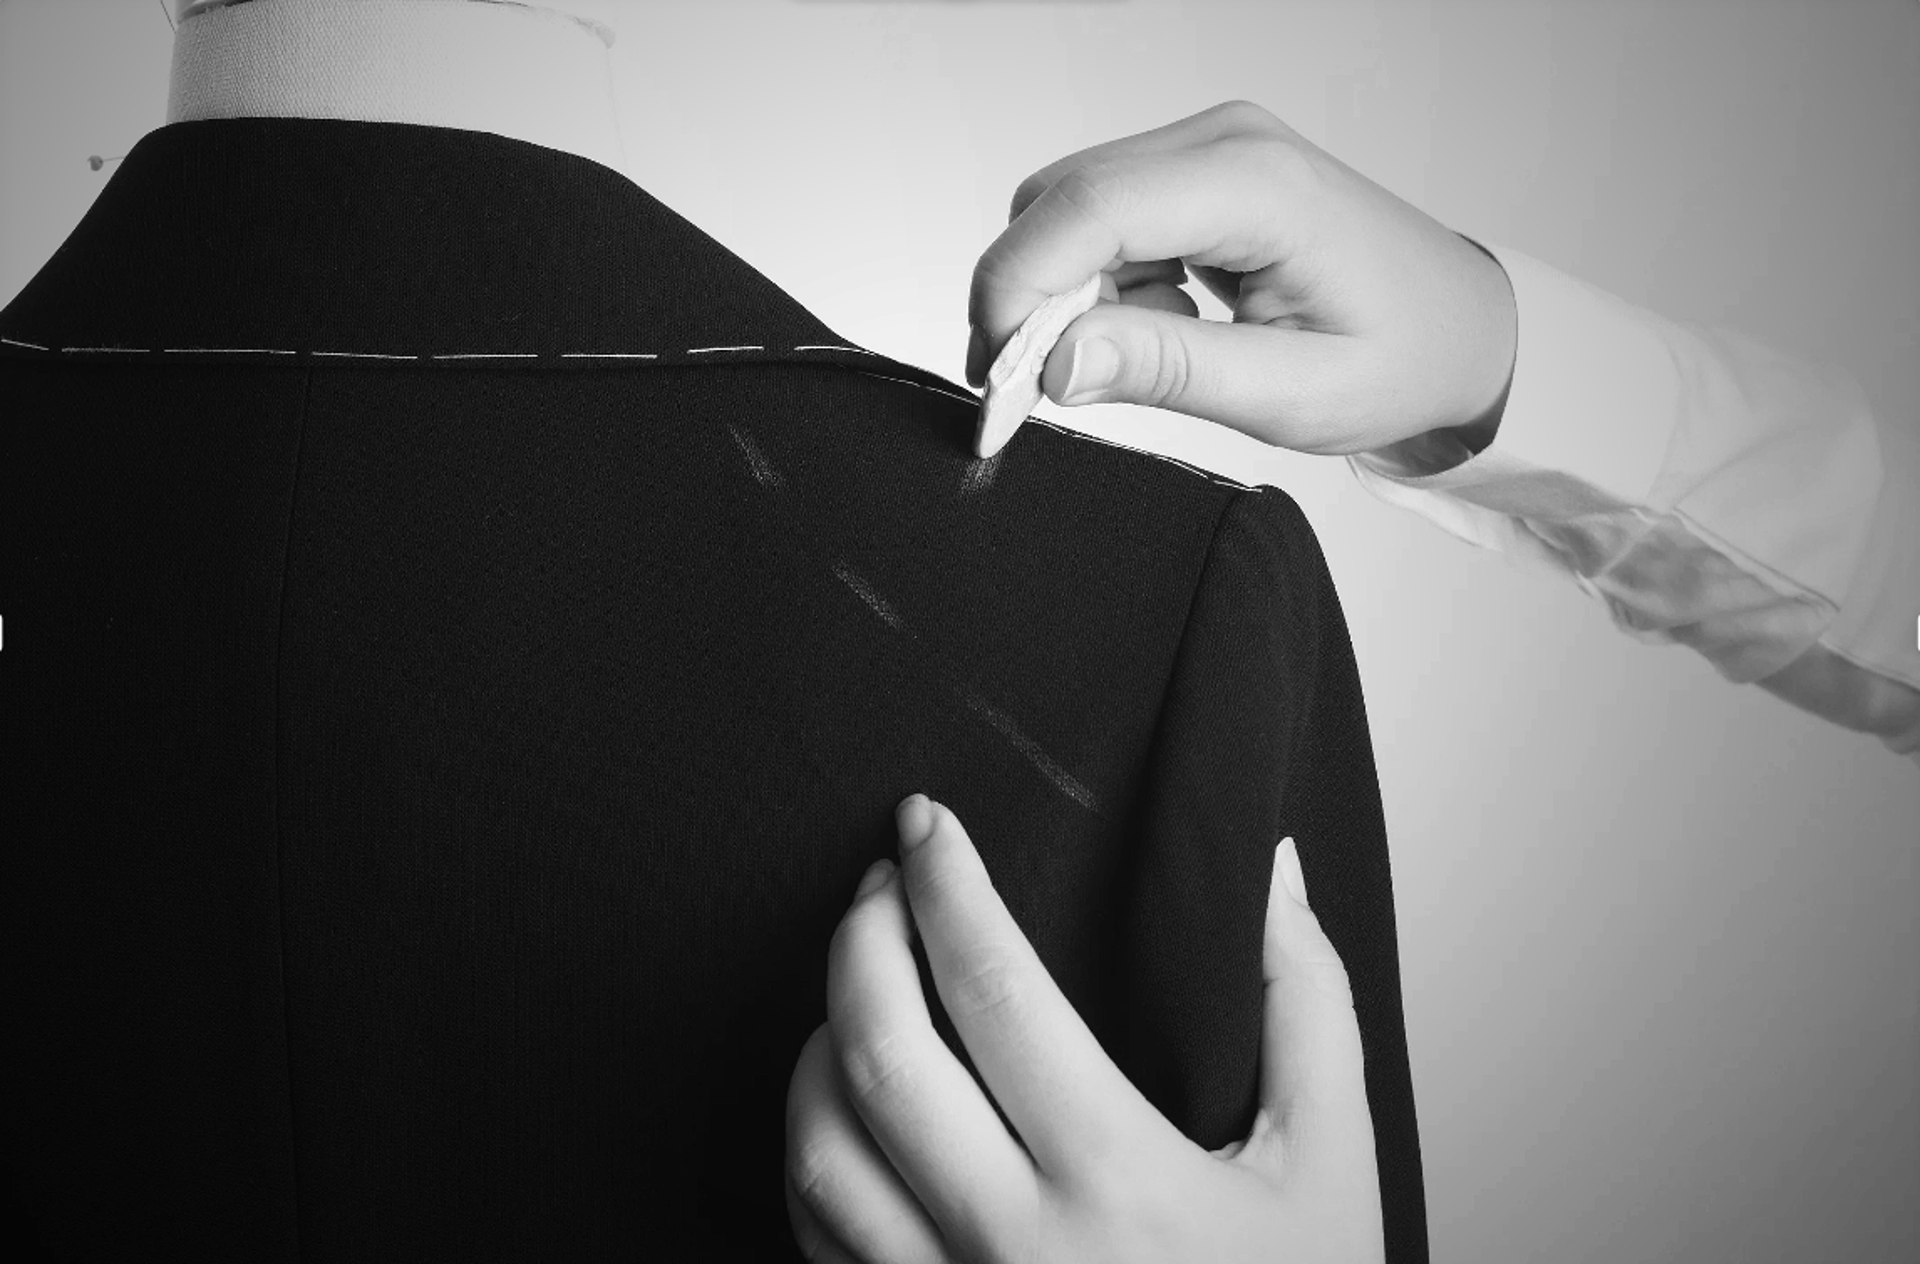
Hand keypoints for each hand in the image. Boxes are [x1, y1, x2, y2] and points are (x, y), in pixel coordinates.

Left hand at [784, 794, 1384, 1262]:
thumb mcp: (1333, 1166)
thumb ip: (1304, 1004)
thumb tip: (1268, 869)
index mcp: (1116, 1179)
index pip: (991, 989)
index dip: (945, 883)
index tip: (925, 822)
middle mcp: (1010, 1244)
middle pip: (877, 1050)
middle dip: (858, 936)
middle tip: (878, 882)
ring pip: (819, 1145)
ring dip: (816, 1039)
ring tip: (855, 984)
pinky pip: (819, 1236)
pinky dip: (813, 1147)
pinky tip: (845, 1105)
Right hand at [966, 99, 1516, 458]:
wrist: (1465, 327)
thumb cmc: (1401, 358)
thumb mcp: (1290, 394)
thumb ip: (1168, 371)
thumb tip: (1055, 361)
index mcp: (1256, 185)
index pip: (1087, 209)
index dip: (1016, 290)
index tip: (996, 376)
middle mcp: (1224, 142)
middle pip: (1060, 200)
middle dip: (1025, 297)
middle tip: (1037, 391)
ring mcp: (1209, 148)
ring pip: (1070, 209)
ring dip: (1065, 295)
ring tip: (1129, 361)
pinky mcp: (1199, 171)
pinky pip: (1104, 219)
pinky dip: (1099, 284)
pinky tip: (1158, 327)